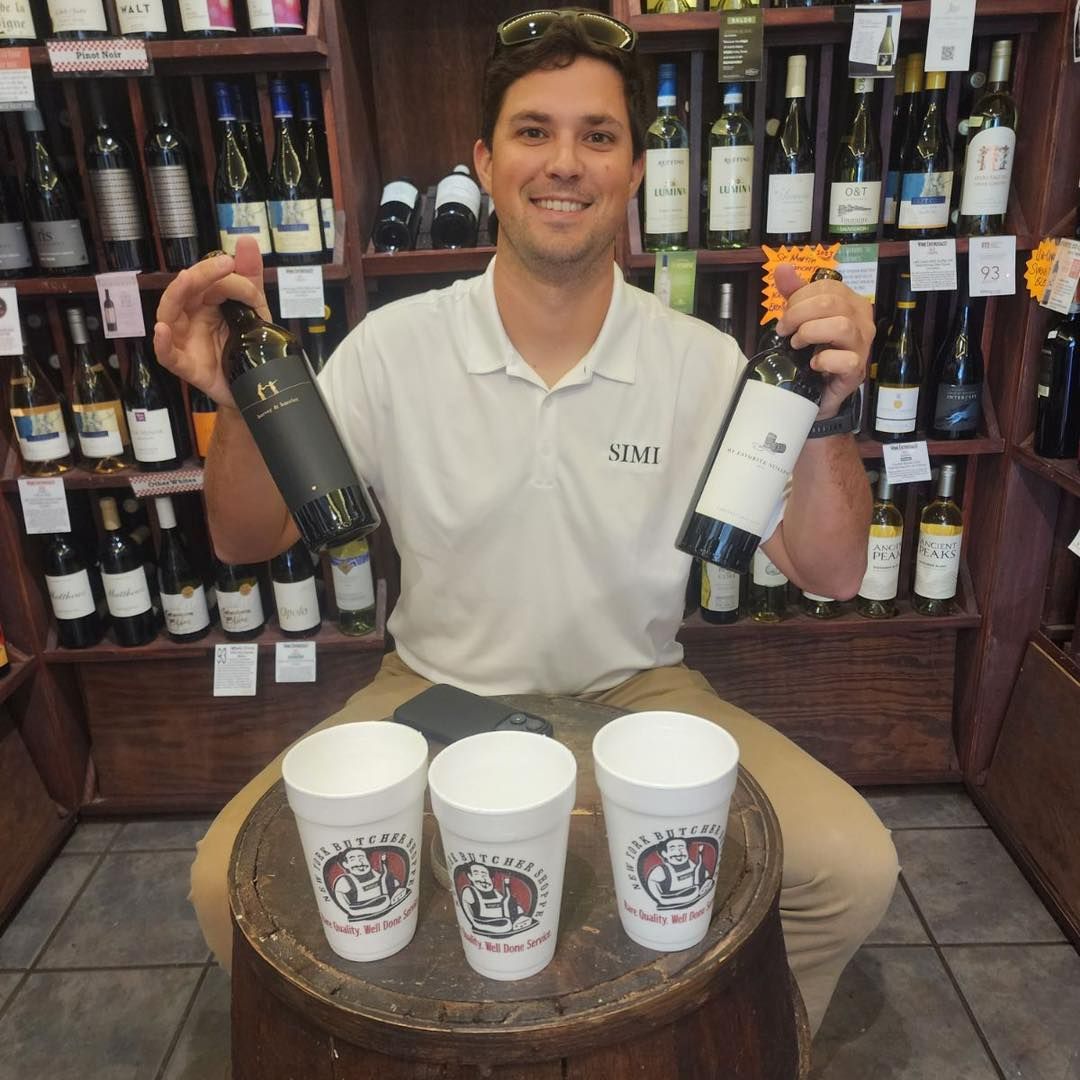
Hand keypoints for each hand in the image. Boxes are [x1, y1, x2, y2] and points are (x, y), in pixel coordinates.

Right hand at [153, 237, 270, 408]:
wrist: (254, 387)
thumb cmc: (245, 346)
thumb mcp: (253, 309)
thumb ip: (248, 277)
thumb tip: (245, 240)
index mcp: (202, 303)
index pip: (203, 279)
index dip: (219, 272)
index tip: (237, 268)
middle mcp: (189, 318)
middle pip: (183, 292)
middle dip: (199, 275)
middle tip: (222, 264)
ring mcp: (184, 341)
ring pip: (169, 315)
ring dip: (176, 296)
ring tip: (186, 280)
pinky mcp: (186, 366)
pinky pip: (167, 355)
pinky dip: (162, 343)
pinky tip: (163, 330)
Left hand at [774, 263, 874, 419]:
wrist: (819, 391)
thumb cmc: (814, 351)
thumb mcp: (803, 319)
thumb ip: (795, 293)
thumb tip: (782, 268)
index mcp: (851, 303)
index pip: (826, 287)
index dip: (799, 299)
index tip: (786, 317)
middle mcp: (862, 320)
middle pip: (831, 303)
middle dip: (798, 314)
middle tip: (785, 331)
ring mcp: (862, 345)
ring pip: (840, 326)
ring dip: (810, 333)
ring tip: (797, 344)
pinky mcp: (857, 369)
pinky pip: (845, 359)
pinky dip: (824, 360)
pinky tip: (813, 364)